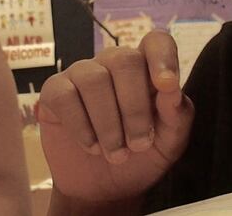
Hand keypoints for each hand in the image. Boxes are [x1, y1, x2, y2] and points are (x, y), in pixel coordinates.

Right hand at [37, 31, 193, 202]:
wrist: (103, 190)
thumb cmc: (140, 159)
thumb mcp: (169, 144)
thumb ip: (176, 115)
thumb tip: (172, 90)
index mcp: (146, 70)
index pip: (156, 42)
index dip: (163, 57)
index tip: (167, 86)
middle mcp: (113, 64)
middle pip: (125, 60)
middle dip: (134, 108)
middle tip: (138, 145)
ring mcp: (82, 75)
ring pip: (94, 79)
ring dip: (108, 124)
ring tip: (116, 154)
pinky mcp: (54, 92)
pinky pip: (65, 96)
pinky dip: (81, 126)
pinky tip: (92, 146)